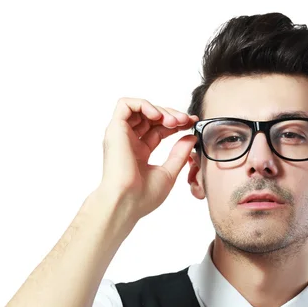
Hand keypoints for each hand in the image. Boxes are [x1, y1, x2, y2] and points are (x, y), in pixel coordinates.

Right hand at [98, 97, 198, 221]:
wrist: (126, 202)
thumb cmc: (143, 196)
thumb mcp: (169, 172)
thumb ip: (180, 153)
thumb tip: (191, 137)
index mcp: (140, 153)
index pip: (159, 129)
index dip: (177, 124)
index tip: (192, 123)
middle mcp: (129, 142)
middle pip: (151, 118)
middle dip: (172, 115)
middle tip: (186, 121)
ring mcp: (121, 135)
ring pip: (140, 108)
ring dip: (160, 110)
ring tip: (174, 121)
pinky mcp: (114, 129)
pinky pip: (125, 104)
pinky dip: (144, 105)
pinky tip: (158, 116)